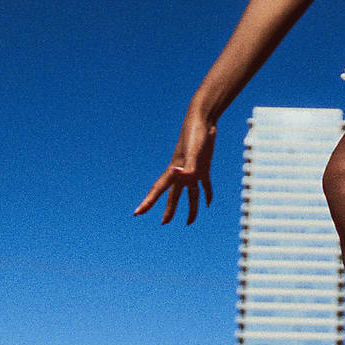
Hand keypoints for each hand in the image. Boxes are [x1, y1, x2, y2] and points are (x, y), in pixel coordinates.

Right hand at [134, 109, 215, 224]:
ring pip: (190, 194)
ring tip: (189, 223)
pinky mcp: (204, 167)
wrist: (203, 120)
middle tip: (164, 224)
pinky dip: (206, 194)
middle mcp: (181, 173)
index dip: (147, 202)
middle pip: (173, 196)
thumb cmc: (196, 134)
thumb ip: (188, 166)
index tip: (137, 213)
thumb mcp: (194, 152)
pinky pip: (204, 185)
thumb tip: (180, 175)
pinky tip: (208, 203)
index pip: (158, 190)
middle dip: (169, 210)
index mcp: (175, 171)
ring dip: (190, 208)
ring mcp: (192, 170)